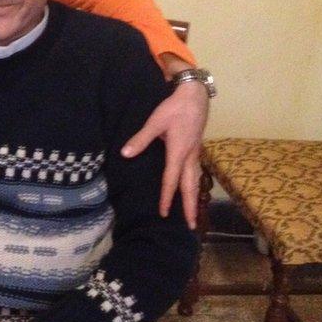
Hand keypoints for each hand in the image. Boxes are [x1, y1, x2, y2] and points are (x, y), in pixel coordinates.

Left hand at [121, 73, 207, 228]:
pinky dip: (193, 184)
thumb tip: (125, 154)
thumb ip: (140, 139)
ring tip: (193, 213)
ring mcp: (195, 153)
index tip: (164, 213)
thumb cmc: (174, 108)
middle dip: (190, 207)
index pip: (171, 180)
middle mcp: (190, 156)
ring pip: (195, 180)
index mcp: (179, 152)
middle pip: (190, 186)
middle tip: (191, 226)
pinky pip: (195, 172)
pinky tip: (190, 188)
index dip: (167, 198)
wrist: (195, 95)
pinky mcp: (196, 148)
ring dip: (194, 197)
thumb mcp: (155, 122)